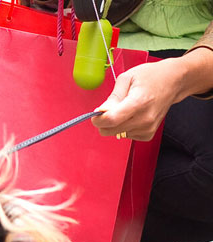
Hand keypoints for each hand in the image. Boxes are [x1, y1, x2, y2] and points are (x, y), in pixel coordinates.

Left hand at [92, 47, 212, 140]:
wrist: (174, 81)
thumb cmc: (151, 76)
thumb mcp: (127, 78)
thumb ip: (112, 97)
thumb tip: (100, 112)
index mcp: (139, 102)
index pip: (111, 120)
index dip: (98, 119)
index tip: (95, 114)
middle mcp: (145, 118)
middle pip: (110, 130)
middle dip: (104, 122)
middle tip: (110, 109)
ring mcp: (148, 128)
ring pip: (117, 134)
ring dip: (116, 124)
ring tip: (127, 108)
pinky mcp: (148, 134)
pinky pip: (126, 136)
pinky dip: (125, 127)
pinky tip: (133, 116)